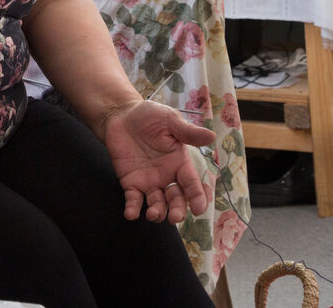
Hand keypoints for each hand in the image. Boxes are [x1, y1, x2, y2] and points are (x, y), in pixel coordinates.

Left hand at [103, 101, 217, 223]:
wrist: (121, 115)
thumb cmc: (149, 116)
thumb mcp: (170, 120)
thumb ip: (187, 132)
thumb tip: (211, 136)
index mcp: (180, 163)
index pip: (191, 183)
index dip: (197, 197)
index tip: (199, 208)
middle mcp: (167, 176)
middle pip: (176, 199)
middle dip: (177, 210)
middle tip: (175, 218)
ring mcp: (148, 181)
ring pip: (157, 203)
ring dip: (157, 212)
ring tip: (153, 215)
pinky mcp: (130, 182)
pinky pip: (133, 199)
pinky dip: (132, 209)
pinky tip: (131, 214)